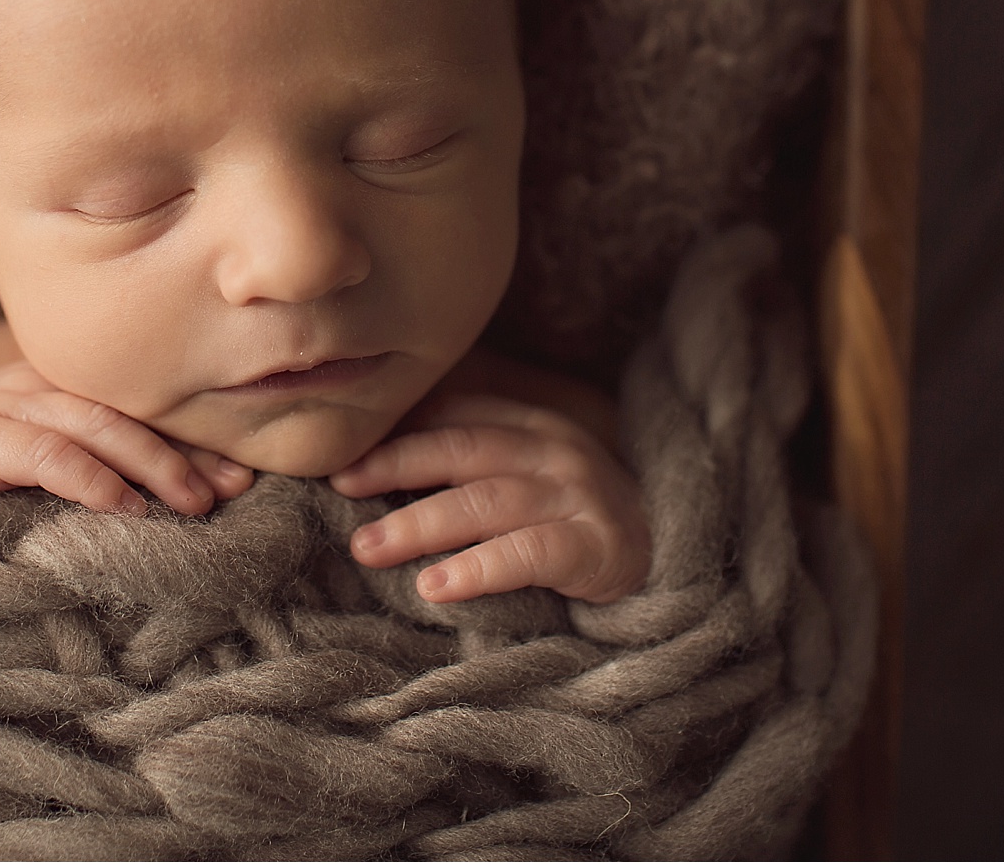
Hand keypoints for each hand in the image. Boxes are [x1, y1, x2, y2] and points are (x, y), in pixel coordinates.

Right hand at [0, 359, 252, 516]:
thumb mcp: (16, 463)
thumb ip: (71, 467)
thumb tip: (144, 509)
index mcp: (50, 386)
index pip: (134, 405)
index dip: (190, 436)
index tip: (244, 471)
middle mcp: (33, 384)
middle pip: (128, 410)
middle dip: (187, 449)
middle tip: (237, 486)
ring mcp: (2, 404)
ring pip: (96, 424)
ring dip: (152, 463)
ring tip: (198, 502)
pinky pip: (42, 451)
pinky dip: (88, 477)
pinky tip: (121, 507)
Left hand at [328, 392, 649, 603]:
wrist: (664, 556)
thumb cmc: (568, 519)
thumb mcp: (520, 478)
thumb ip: (464, 467)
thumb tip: (368, 468)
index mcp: (528, 423)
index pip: (453, 416)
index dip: (394, 432)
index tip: (338, 455)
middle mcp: (552, 449)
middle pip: (461, 449)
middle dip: (395, 465)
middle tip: (340, 486)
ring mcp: (577, 495)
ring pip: (485, 502)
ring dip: (419, 522)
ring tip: (368, 546)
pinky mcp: (596, 547)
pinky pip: (529, 554)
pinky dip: (478, 569)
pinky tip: (434, 587)